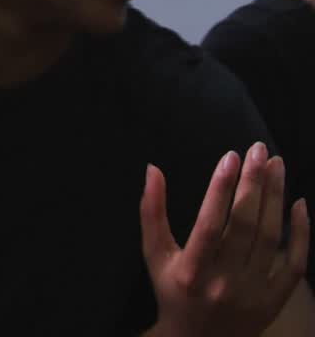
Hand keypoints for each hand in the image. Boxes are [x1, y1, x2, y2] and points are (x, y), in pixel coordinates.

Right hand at [141, 142, 309, 336]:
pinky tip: (298, 204)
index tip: (230, 156)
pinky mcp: (275, 299)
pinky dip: (300, 233)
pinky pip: (295, 263)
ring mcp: (253, 292)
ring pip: (270, 237)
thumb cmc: (172, 290)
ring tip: (276, 165)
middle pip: (245, 225)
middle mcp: (223, 282)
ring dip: (275, 198)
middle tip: (258, 151)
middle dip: (253, 183)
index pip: (209, 224)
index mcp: (190, 271)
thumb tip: (153, 169)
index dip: (220, 188)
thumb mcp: (154, 254)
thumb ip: (151, 211)